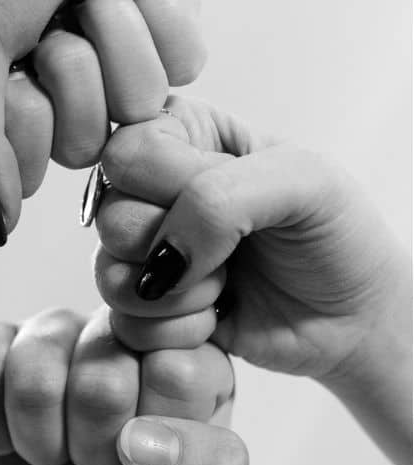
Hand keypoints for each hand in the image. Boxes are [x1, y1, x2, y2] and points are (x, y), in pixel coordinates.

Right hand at [0, 0, 205, 243]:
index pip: (26, 164)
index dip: (26, 117)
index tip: (12, 59)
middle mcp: (56, 85)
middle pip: (88, 141)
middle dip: (75, 69)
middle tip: (59, 9)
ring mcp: (116, 60)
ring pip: (142, 107)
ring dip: (119, 35)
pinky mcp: (172, 33)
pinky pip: (186, 68)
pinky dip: (163, 15)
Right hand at [0, 312, 246, 464]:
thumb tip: (145, 436)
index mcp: (194, 363)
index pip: (178, 367)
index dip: (151, 429)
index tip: (147, 461)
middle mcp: (125, 332)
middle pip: (103, 363)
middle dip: (93, 442)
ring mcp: (54, 334)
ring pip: (33, 363)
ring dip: (36, 437)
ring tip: (51, 457)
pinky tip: (3, 442)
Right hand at [94, 97, 411, 464]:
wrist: (355, 317)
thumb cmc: (335, 233)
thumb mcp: (300, 181)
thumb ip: (218, 199)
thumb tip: (156, 259)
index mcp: (181, 133)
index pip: (127, 154)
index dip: (172, 187)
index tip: (225, 195)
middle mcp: (150, 190)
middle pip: (110, 216)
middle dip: (177, 244)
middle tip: (233, 249)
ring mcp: (145, 251)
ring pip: (109, 274)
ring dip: (182, 293)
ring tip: (227, 284)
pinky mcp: (148, 309)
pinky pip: (124, 324)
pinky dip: (178, 330)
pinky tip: (217, 316)